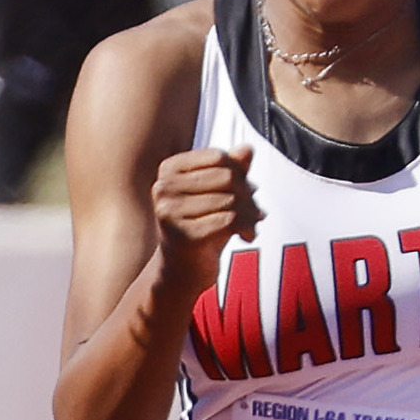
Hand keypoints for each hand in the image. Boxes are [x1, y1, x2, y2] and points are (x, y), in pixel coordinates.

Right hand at [151, 145, 259, 282]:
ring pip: (231, 200)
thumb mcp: (217, 194)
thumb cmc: (201, 226)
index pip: (218, 157)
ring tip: (253, 224)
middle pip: (227, 177)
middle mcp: (163, 188)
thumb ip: (231, 169)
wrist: (182, 270)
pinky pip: (229, 220)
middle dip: (248, 195)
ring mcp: (169, 212)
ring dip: (251, 214)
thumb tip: (247, 149)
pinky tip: (247, 236)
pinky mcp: (182, 235)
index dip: (241, 173)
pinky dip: (246, 227)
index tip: (249, 191)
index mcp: (168, 170)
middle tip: (256, 212)